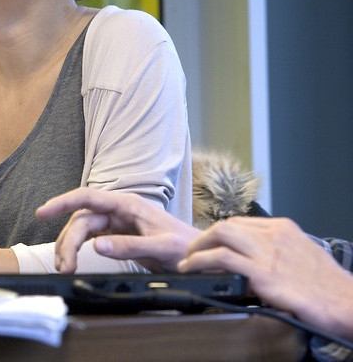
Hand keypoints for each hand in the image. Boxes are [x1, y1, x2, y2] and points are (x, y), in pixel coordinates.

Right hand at [36, 187, 198, 272]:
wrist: (200, 256)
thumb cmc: (185, 247)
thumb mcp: (161, 247)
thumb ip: (129, 246)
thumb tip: (97, 245)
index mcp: (127, 204)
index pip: (87, 197)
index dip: (62, 202)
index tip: (42, 212)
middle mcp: (118, 210)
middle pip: (81, 220)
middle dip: (67, 242)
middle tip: (64, 266)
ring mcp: (116, 223)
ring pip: (81, 230)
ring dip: (69, 248)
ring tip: (65, 268)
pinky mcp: (116, 236)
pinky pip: (89, 239)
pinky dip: (77, 251)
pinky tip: (71, 262)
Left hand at [178, 217, 352, 338]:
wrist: (346, 302)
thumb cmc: (327, 286)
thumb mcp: (302, 254)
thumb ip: (278, 250)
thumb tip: (257, 257)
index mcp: (282, 228)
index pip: (240, 222)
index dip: (219, 233)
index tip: (210, 243)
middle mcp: (272, 234)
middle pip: (226, 225)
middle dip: (204, 237)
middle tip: (193, 251)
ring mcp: (266, 252)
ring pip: (219, 234)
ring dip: (197, 246)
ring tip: (187, 259)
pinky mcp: (261, 272)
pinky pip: (221, 258)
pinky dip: (199, 260)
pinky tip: (191, 267)